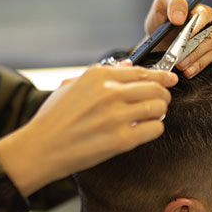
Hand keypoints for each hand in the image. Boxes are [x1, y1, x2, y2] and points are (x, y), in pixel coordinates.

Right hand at [0, 64, 175, 196]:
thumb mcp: (71, 85)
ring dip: (158, 111)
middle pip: (156, 88)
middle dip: (162, 93)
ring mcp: (117, 116)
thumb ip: (100, 73)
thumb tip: (127, 65)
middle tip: (161, 99)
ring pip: (158, 107)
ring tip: (149, 115)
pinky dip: (153, 128)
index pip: (141, 71)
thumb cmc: (53, 117)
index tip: (169, 78)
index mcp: (97, 76)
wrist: (41, 146)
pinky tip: (143, 129)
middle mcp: (110, 92)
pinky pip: (154, 129)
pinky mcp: (122, 140)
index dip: (160, 75)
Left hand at [144, 0, 211, 77]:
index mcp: (202, 10)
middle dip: (194, 52)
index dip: (195, 30)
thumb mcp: (161, 5)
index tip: (185, 41)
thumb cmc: (162, 18)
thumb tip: (179, 17)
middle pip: (209, 37)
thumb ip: (172, 4)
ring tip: (186, 70)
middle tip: (180, 61)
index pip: (204, 18)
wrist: (160, 36)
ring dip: (200, 62)